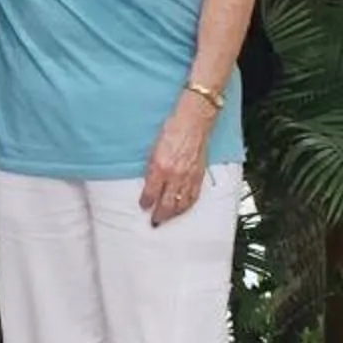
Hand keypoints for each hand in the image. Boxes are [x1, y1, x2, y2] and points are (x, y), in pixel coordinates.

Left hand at [140, 98, 214, 224]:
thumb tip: (149, 183)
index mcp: (160, 167)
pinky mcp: (199, 175)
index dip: (146, 202)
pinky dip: (186, 206)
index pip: (150, 193)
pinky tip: (182, 208)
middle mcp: (175, 175)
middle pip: (166, 204)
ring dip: (173, 214)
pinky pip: (193, 196)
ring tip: (167, 219)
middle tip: (154, 222)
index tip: (143, 206)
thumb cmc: (173, 129)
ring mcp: (188, 177)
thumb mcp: (153, 148)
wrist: (194, 120)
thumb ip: (151, 168)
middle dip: (159, 216)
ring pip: (180, 204)